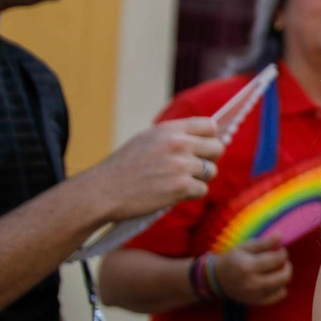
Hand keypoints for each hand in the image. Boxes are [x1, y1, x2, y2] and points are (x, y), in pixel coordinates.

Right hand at [87, 117, 223, 220]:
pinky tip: (172, 193)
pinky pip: (202, 190)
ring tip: (176, 181)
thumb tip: (207, 138)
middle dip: (209, 159)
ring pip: (211, 171)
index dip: (209, 137)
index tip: (203, 147)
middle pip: (217, 148)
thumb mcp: (148, 139)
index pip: (210, 126)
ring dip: (198, 178)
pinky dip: (190, 194)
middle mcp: (179, 144)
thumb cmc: (124, 166)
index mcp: (170, 130)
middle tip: (194, 167)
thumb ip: (175, 136)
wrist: (103, 191)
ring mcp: (182, 165)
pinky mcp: (181, 186)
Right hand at [213, 234, 291, 305]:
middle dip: (286, 265)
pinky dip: (280, 288)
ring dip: (283, 276)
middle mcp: (252, 284)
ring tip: (276, 269)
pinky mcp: (256, 302)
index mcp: (248, 267)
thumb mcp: (244, 247)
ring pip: (283, 286)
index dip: (282, 252)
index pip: (277, 259)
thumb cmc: (232, 260)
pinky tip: (273, 281)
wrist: (217, 279)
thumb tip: (280, 235)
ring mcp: (255, 296)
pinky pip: (278, 296)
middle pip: (284, 276)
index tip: (279, 249)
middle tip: (280, 260)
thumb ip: (263, 242)